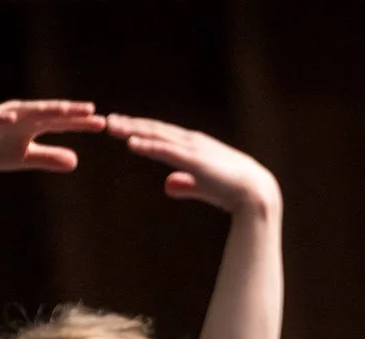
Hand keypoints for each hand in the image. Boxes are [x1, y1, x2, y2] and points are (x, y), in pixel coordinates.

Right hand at [0, 100, 105, 176]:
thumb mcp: (27, 158)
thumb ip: (49, 158)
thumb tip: (76, 162)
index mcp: (33, 124)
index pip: (61, 122)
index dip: (80, 122)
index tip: (102, 124)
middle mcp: (21, 116)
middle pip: (49, 112)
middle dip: (69, 111)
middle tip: (90, 110)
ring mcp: (2, 117)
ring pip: (25, 112)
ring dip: (43, 109)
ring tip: (63, 109)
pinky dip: (2, 118)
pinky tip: (12, 117)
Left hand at [105, 115, 279, 214]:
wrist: (256, 193)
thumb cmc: (233, 191)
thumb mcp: (204, 186)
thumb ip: (185, 184)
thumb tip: (166, 187)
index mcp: (195, 146)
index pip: (163, 134)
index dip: (141, 129)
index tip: (121, 126)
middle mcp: (192, 142)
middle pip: (156, 130)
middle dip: (131, 124)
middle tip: (108, 120)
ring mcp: (193, 149)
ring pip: (157, 136)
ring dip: (134, 130)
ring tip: (112, 126)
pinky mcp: (194, 160)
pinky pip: (166, 150)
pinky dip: (148, 145)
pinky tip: (131, 144)